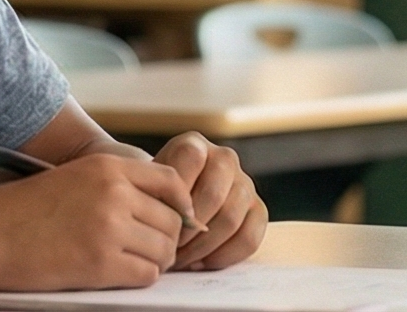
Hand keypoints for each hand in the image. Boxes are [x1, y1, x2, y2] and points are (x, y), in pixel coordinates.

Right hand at [0, 151, 198, 288]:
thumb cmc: (21, 210)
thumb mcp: (73, 179)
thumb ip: (115, 187)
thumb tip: (160, 210)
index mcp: (108, 166)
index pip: (172, 181)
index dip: (180, 205)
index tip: (176, 221)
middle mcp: (115, 192)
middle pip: (173, 220)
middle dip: (167, 239)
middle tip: (151, 251)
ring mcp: (109, 228)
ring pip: (164, 250)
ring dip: (155, 261)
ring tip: (133, 263)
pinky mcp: (100, 263)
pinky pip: (146, 274)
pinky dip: (140, 278)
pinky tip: (120, 275)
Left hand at [156, 132, 267, 269]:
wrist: (172, 204)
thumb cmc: (156, 198)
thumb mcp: (148, 188)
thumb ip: (156, 195)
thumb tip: (171, 223)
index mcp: (194, 145)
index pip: (191, 158)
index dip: (176, 193)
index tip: (162, 220)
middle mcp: (224, 158)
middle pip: (214, 195)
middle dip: (190, 229)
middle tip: (171, 248)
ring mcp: (244, 183)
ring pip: (231, 219)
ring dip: (204, 246)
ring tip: (183, 258)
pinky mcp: (257, 209)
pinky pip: (250, 238)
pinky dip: (224, 256)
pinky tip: (203, 262)